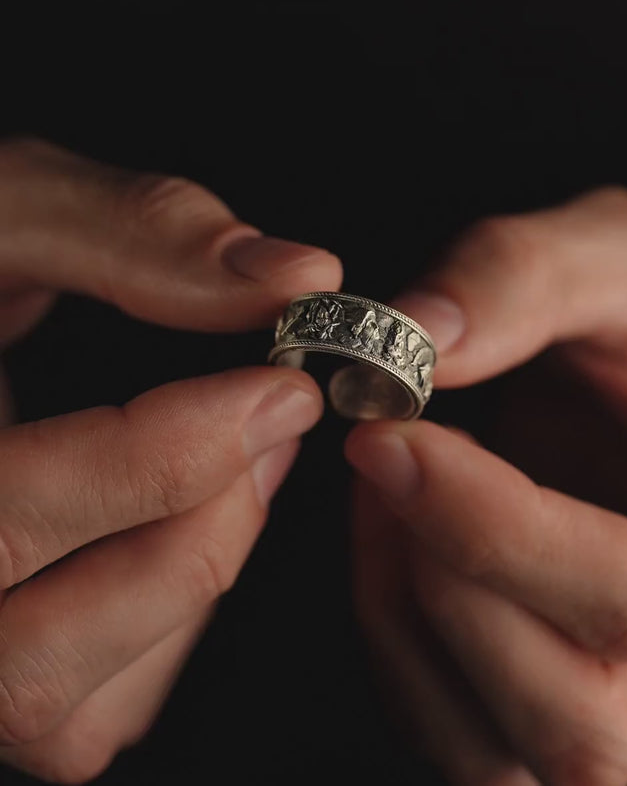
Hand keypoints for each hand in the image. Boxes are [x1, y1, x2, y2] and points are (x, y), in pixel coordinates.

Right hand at [0, 138, 341, 782]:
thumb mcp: (9, 214)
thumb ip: (135, 232)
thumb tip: (297, 275)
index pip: (15, 510)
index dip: (169, 453)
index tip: (281, 388)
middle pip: (39, 654)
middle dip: (196, 531)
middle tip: (275, 428)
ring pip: (73, 706)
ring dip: (189, 584)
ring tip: (239, 468)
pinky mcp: (0, 680)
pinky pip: (94, 712)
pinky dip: (166, 629)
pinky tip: (182, 526)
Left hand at [347, 187, 626, 784]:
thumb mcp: (616, 253)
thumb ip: (523, 278)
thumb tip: (414, 340)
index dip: (498, 530)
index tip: (395, 437)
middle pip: (576, 713)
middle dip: (446, 582)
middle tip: (388, 452)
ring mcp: (624, 679)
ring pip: (500, 749)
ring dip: (404, 615)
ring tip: (386, 485)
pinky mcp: (550, 677)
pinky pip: (451, 725)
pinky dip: (392, 635)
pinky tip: (388, 530)